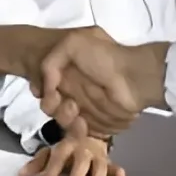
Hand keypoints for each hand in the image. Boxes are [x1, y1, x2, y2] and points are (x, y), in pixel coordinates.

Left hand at [19, 136, 124, 175]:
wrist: (89, 131)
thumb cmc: (67, 148)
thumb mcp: (51, 152)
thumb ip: (37, 164)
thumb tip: (20, 175)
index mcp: (67, 145)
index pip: (57, 159)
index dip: (50, 174)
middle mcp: (84, 149)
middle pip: (82, 162)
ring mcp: (99, 156)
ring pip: (101, 166)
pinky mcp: (110, 162)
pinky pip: (118, 170)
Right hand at [37, 28, 167, 137]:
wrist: (134, 78)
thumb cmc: (105, 58)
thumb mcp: (72, 43)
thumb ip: (49, 62)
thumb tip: (46, 90)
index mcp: (69, 70)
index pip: (45, 86)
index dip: (42, 90)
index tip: (47, 91)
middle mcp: (75, 89)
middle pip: (52, 105)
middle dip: (53, 106)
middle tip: (66, 100)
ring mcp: (84, 107)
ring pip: (62, 119)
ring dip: (64, 116)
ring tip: (75, 110)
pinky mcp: (94, 124)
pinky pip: (77, 132)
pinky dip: (76, 130)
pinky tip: (81, 124)